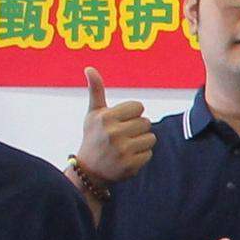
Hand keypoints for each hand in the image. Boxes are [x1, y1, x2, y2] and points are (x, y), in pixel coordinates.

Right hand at [75, 67, 152, 185]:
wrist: (89, 171)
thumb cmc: (93, 137)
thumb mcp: (93, 114)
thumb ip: (96, 91)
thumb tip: (89, 68)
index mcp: (106, 117)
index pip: (139, 107)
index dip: (132, 114)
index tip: (120, 122)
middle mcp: (113, 133)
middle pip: (146, 122)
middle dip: (138, 128)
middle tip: (123, 136)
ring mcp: (122, 150)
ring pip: (151, 138)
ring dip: (141, 142)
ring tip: (126, 147)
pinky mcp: (130, 165)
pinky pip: (149, 153)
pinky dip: (141, 156)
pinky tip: (127, 158)